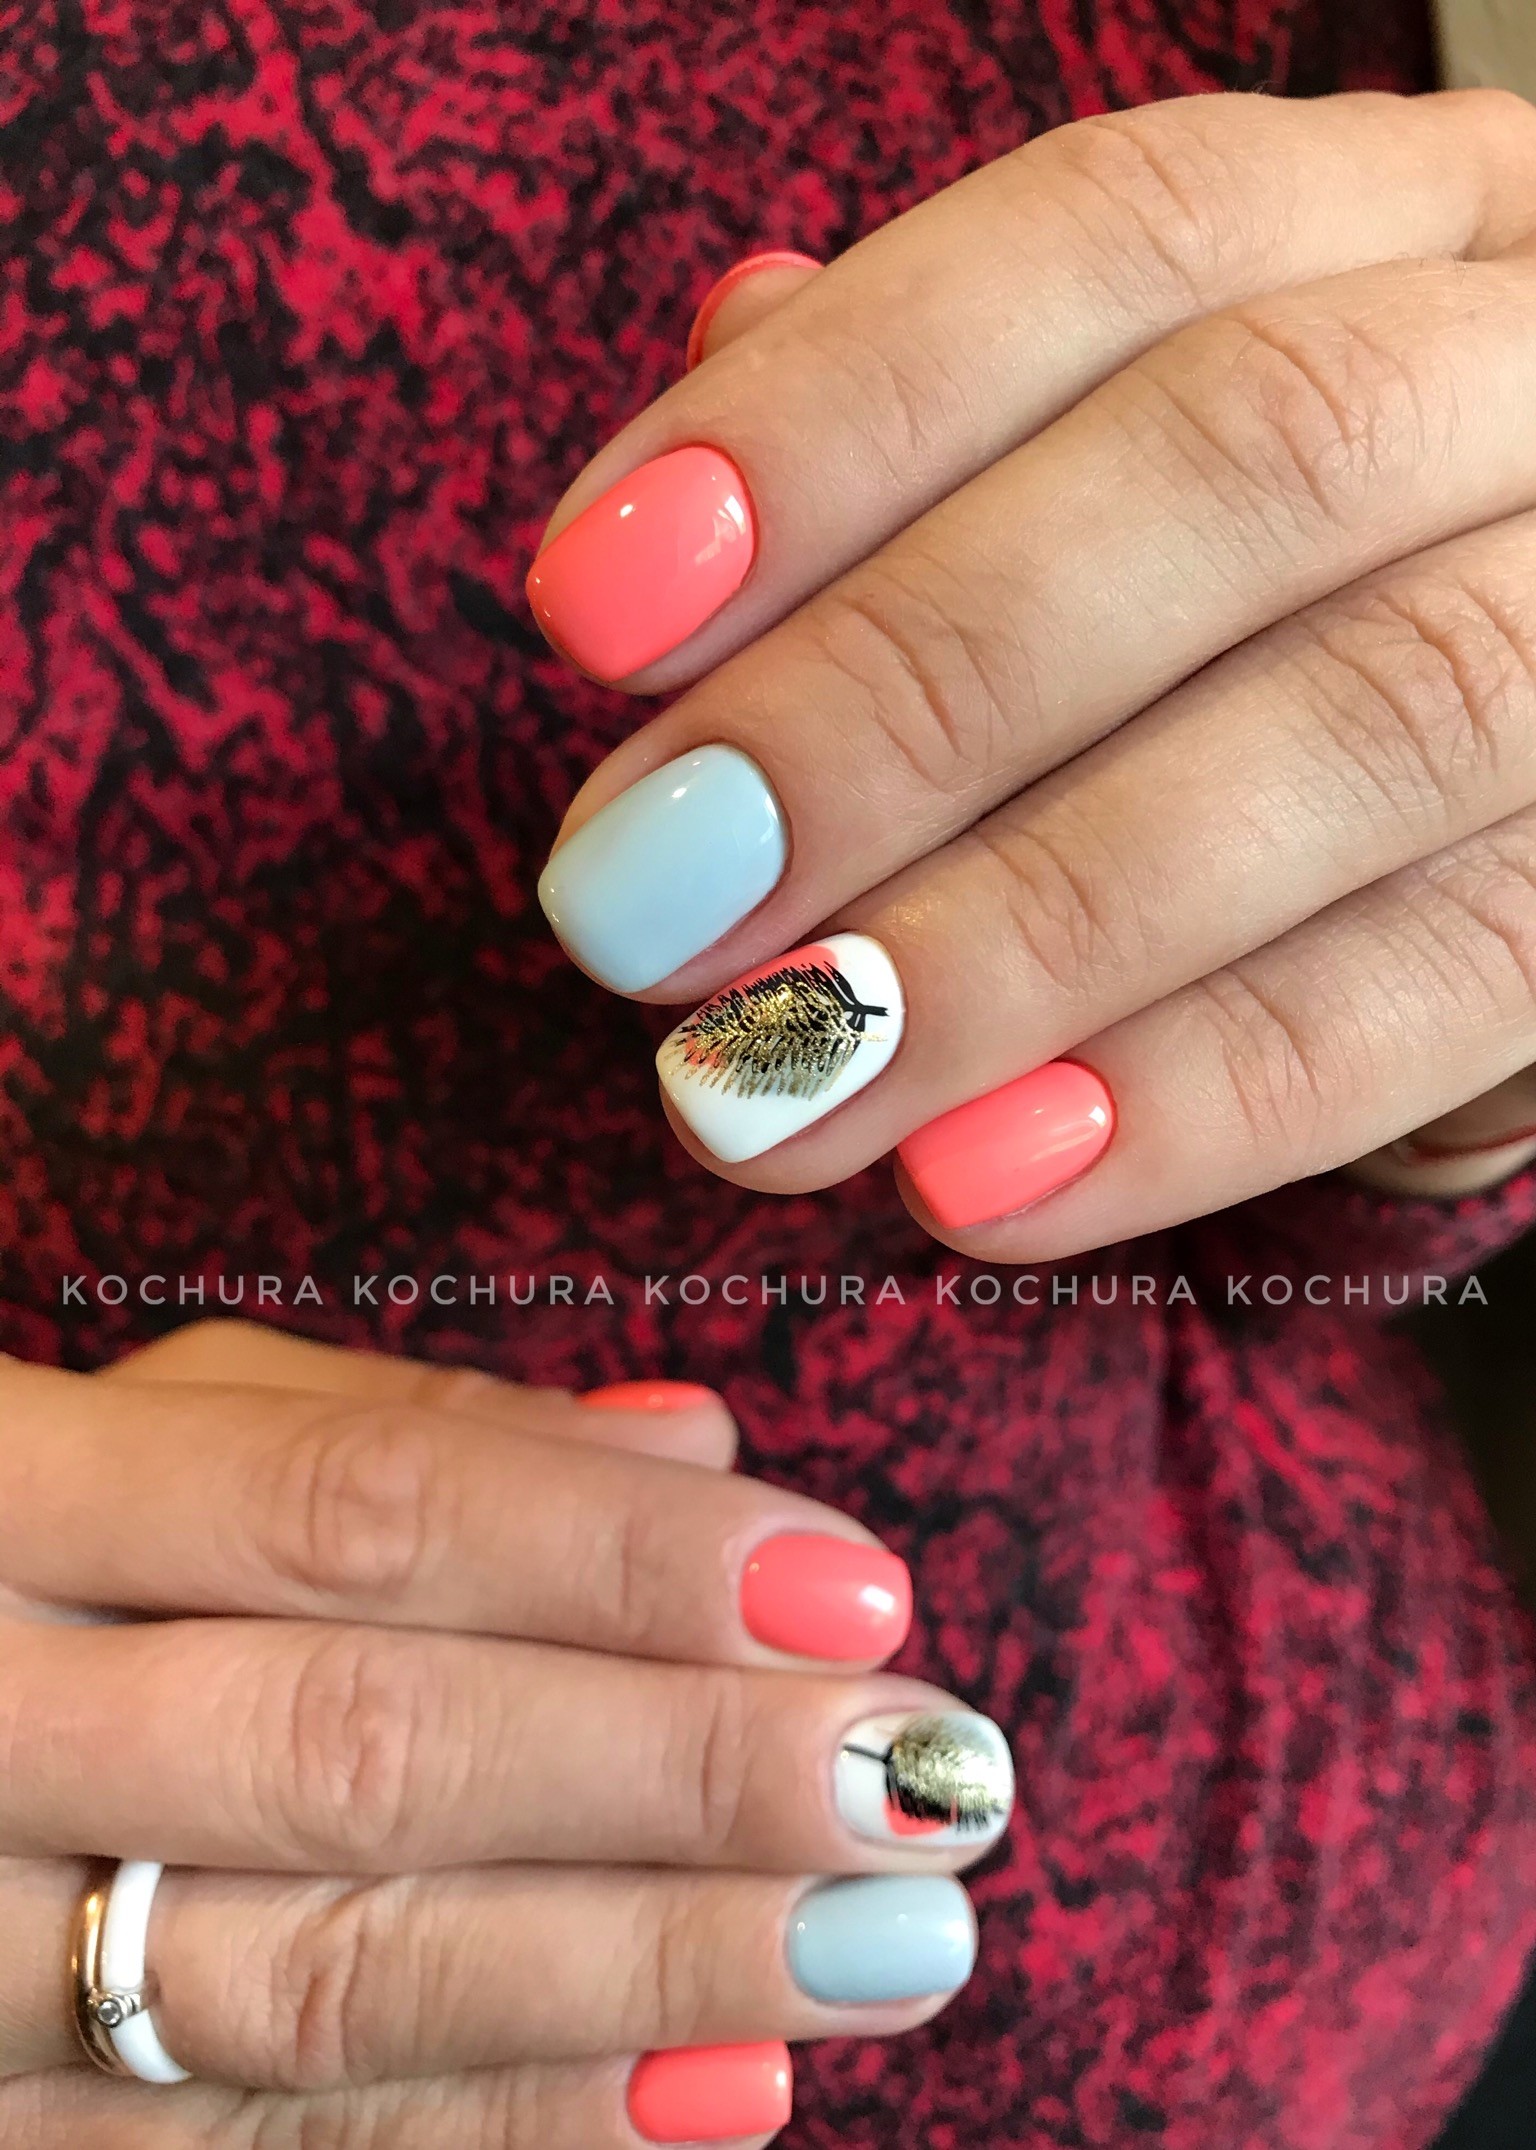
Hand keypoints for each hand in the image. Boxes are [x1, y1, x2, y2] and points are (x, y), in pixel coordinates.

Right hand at [0, 1322, 1009, 2144]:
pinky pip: (256, 2148)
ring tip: (880, 1941)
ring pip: (324, 1971)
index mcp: (12, 1497)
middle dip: (672, 1769)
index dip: (621, 1555)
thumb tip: (695, 1447)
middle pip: (365, 1744)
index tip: (853, 1592)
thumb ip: (395, 1423)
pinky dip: (503, 2124)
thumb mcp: (145, 1431)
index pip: (359, 1508)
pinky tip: (720, 2087)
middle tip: (916, 1777)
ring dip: (639, 1964)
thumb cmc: (7, 1551)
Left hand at [530, 89, 1535, 1250]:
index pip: (1121, 236)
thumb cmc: (1245, 614)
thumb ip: (919, 451)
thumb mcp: (1105, 473)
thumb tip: (680, 475)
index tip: (588, 617)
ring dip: (1018, 935)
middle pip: (1246, 463)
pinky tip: (975, 1185)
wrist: (1530, 764)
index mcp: (1390, 223)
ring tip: (765, 1091)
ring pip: (1368, 728)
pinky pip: (1457, 983)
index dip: (839, 416)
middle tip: (642, 907)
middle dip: (899, 697)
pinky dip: (1201, 1097)